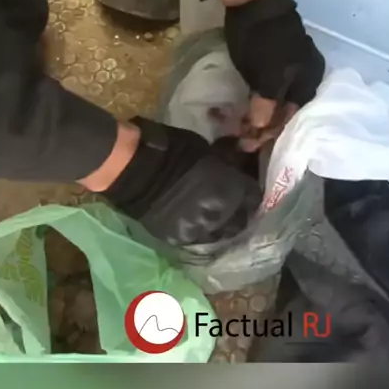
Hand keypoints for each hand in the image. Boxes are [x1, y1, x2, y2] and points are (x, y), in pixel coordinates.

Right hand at [104, 118, 260, 245]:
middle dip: (239, 212)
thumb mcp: (209, 150)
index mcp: (232, 191)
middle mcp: (220, 216)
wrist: (135, 167)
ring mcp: (198, 231)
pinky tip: (193, 219)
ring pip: (218, 233)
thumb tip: (238, 161)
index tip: (245, 184)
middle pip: (240, 221)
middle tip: (233, 202)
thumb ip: (227, 162)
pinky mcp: (177, 239)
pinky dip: (198, 228)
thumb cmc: (174, 150)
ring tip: (212, 213)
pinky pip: (195, 236)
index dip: (250, 190)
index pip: (254, 197)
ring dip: (219, 224)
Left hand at [224, 0, 324, 145]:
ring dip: (259, 114)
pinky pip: (268, 89)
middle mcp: (306, 77)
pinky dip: (257, 101)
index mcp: (310, 82)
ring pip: (276, 101)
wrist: (253, 3)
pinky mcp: (275, 61)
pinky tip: (245, 109)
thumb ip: (266, 105)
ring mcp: (291, 68)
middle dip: (264, 126)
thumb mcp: (266, 76)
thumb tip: (260, 128)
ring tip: (241, 127)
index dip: (271, 133)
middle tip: (242, 139)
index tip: (249, 144)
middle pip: (286, 111)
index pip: (293, 118)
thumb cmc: (264, 42)